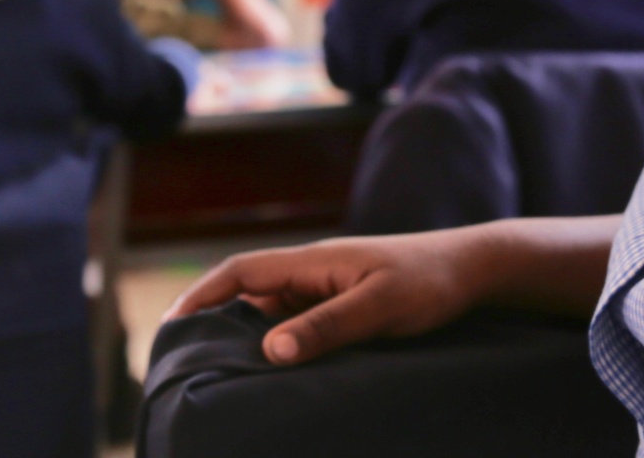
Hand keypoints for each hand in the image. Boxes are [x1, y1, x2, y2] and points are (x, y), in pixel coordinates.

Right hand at [166, 232, 491, 364]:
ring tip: (221, 380)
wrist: (474, 269)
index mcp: (313, 262)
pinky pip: (299, 326)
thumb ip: (327, 326)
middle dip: (214, 324)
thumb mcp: (380, 307)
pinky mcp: (344, 306)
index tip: (170, 326)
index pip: (241, 273)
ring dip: (248, 340)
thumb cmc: (430, 282)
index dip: (200, 296)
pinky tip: (276, 376)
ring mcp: (327, 290)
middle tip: (185, 365)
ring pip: (272, 315)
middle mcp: (313, 273)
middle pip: (248, 296)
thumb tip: (269, 350)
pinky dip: (280, 347)